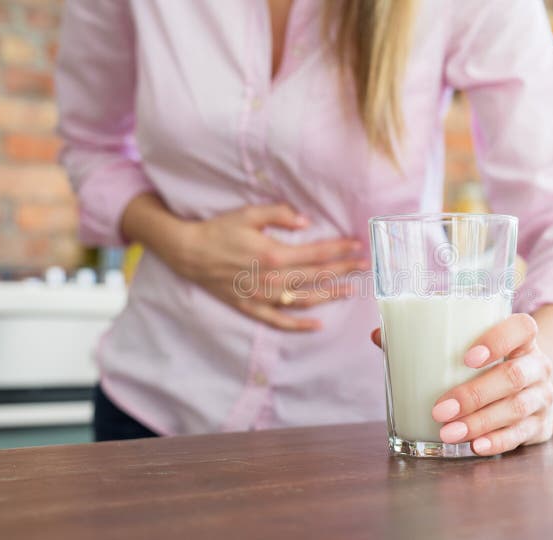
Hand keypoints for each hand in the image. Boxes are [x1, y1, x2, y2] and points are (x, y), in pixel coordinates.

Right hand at [170, 204, 366, 329]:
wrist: (188, 252)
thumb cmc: (218, 230)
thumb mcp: (248, 214)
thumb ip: (279, 215)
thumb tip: (307, 221)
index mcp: (273, 254)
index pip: (316, 253)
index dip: (339, 250)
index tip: (357, 246)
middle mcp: (271, 278)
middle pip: (316, 276)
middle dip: (343, 270)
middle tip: (364, 266)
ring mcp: (262, 296)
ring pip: (304, 299)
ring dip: (329, 295)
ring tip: (350, 290)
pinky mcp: (250, 307)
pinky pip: (279, 321)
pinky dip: (299, 325)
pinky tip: (318, 324)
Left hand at [372, 313, 552, 455]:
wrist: (535, 390)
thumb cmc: (491, 364)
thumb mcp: (472, 347)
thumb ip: (428, 340)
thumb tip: (378, 335)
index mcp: (522, 339)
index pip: (522, 328)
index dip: (498, 340)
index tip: (467, 357)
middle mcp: (538, 366)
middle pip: (514, 376)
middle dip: (474, 394)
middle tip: (440, 409)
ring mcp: (543, 396)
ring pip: (516, 408)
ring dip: (480, 422)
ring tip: (448, 432)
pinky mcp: (542, 425)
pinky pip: (521, 435)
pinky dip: (497, 441)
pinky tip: (475, 446)